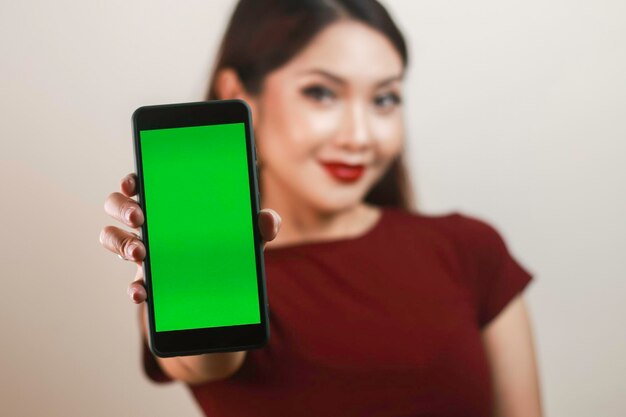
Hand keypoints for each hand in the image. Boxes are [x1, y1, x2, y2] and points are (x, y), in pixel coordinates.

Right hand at [99, 173, 280, 303]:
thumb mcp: (250, 236)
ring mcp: (145, 253)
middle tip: (139, 217)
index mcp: (171, 204)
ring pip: (113, 239)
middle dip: (121, 208)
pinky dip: (134, 288)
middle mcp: (151, 225)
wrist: (226, 292)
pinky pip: (132, 282)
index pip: (143, 183)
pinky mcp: (149, 281)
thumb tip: (267, 219)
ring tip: (140, 253)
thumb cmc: (232, 249)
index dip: (132, 180)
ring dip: (120, 243)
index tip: (134, 183)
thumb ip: (263, 225)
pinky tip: (143, 292)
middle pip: (117, 206)